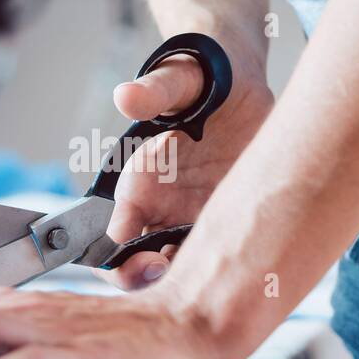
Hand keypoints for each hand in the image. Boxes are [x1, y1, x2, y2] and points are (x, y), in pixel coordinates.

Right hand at [105, 33, 271, 290]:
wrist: (238, 77)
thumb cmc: (202, 75)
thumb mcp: (181, 79)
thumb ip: (156, 91)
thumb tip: (126, 96)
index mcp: (138, 182)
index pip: (112, 240)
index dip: (124, 262)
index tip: (151, 262)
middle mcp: (158, 209)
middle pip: (139, 269)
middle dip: (153, 284)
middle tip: (183, 280)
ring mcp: (189, 219)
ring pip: (179, 271)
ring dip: (192, 281)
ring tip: (220, 277)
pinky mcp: (222, 220)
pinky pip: (215, 257)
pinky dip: (224, 269)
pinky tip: (247, 268)